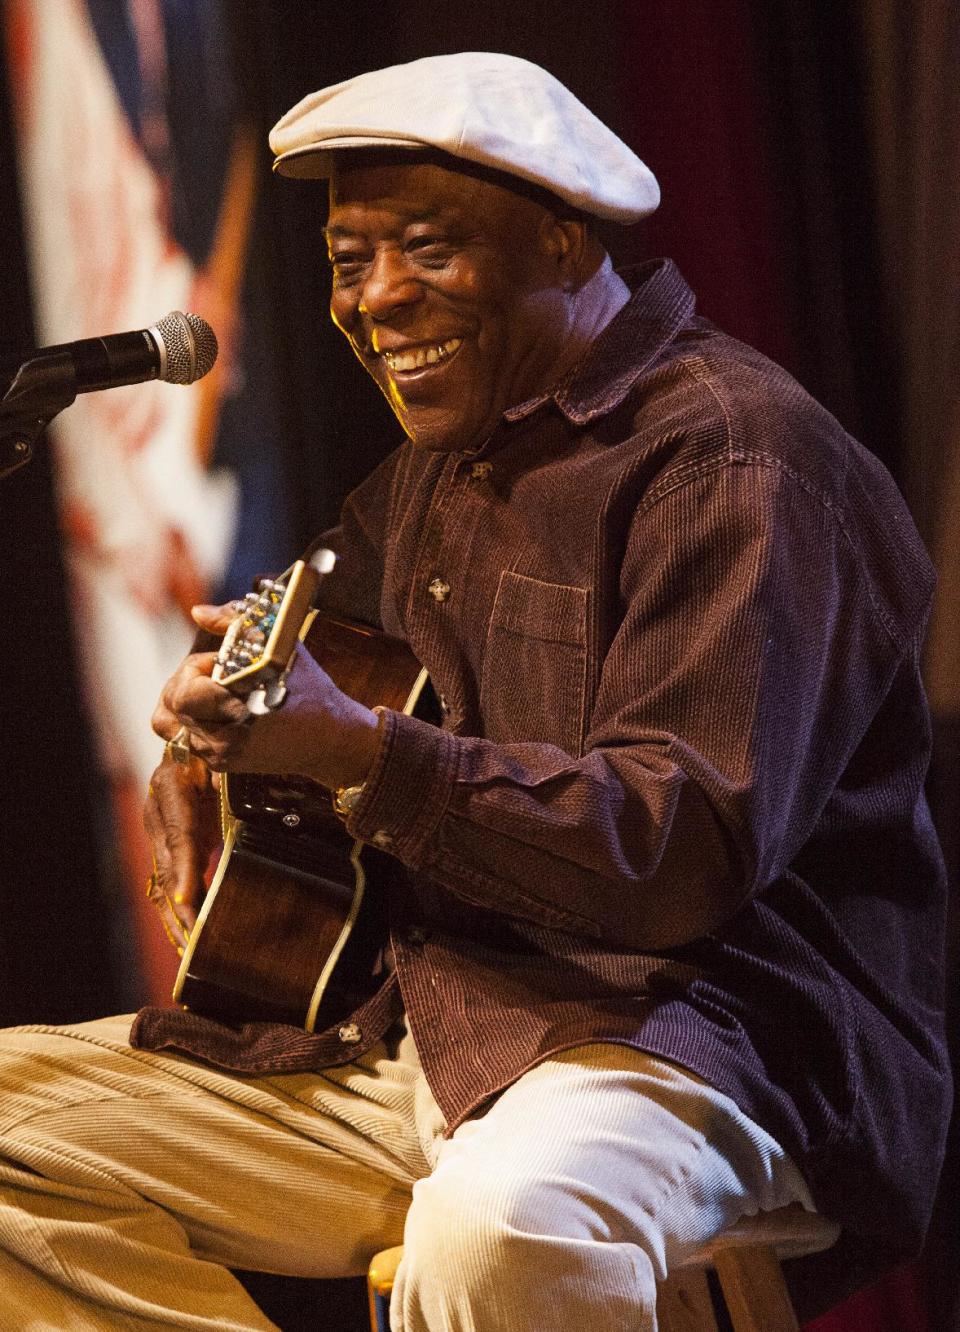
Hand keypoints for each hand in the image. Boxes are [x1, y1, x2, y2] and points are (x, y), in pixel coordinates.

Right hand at [143, 752, 219, 951]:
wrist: (199, 727)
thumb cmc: (220, 740)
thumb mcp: (225, 755)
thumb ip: (226, 776)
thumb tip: (227, 792)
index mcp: (172, 783)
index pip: (179, 833)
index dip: (183, 866)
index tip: (185, 897)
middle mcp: (158, 807)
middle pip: (168, 864)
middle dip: (182, 904)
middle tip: (196, 939)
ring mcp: (157, 826)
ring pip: (163, 877)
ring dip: (177, 915)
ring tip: (191, 950)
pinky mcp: (164, 840)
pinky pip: (166, 879)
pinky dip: (176, 909)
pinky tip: (186, 937)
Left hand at [151, 602, 380, 788]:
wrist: (331, 739)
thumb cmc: (310, 690)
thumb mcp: (280, 645)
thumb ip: (235, 622)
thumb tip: (197, 612)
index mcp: (238, 711)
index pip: (183, 692)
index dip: (196, 668)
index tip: (222, 661)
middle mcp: (224, 741)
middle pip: (170, 707)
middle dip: (186, 682)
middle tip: (215, 673)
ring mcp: (220, 756)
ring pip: (169, 724)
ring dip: (184, 701)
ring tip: (211, 690)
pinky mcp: (221, 765)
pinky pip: (184, 738)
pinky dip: (193, 718)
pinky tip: (219, 706)